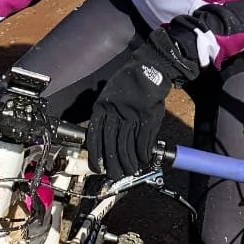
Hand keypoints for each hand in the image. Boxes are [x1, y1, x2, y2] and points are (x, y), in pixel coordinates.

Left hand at [86, 27, 198, 178]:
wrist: (148, 69)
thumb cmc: (127, 84)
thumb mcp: (108, 96)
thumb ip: (105, 116)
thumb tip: (101, 140)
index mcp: (102, 109)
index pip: (95, 137)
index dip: (96, 155)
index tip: (97, 168)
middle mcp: (115, 114)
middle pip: (111, 145)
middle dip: (113, 163)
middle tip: (115, 175)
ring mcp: (132, 116)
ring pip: (126, 145)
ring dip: (128, 161)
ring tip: (129, 171)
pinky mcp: (148, 118)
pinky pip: (143, 140)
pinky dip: (142, 153)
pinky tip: (142, 160)